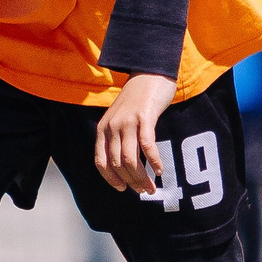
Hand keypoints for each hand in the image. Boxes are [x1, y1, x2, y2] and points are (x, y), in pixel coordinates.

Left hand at [93, 73, 176, 194]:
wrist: (149, 71)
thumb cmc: (138, 99)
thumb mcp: (120, 118)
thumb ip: (119, 137)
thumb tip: (127, 166)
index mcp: (103, 129)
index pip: (101, 162)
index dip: (111, 179)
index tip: (123, 188)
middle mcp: (112, 127)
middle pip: (117, 164)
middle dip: (131, 181)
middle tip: (144, 190)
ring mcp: (127, 121)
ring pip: (130, 159)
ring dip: (141, 177)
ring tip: (151, 186)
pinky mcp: (144, 117)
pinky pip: (147, 145)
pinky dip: (154, 161)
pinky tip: (160, 170)